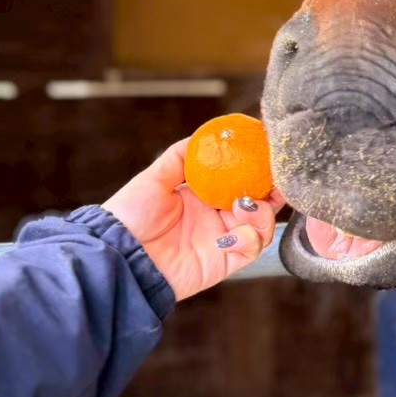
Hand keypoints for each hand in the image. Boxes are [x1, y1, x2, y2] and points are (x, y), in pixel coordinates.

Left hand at [103, 140, 283, 300]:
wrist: (121, 256)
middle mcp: (217, 216)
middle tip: (274, 182)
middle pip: (259, 202)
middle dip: (271, 191)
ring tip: (244, 206)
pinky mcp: (224, 261)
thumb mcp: (155, 177)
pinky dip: (249, 238)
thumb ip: (181, 156)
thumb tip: (207, 135)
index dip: (257, 169)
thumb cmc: (131, 216)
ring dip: (262, 213)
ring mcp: (223, 239)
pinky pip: (251, 249)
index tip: (268, 156)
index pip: (240, 180)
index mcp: (204, 195)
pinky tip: (230, 235)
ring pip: (262, 225)